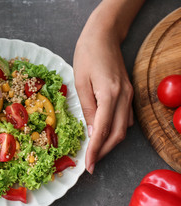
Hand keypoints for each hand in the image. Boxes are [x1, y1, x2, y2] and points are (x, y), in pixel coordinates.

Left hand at [73, 20, 133, 173]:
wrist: (103, 36)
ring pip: (124, 128)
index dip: (95, 150)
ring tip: (96, 152)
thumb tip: (91, 132)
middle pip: (118, 133)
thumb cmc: (87, 55)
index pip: (102, 130)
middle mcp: (123, 97)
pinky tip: (104, 134)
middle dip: (104, 151)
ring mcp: (128, 95)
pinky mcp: (128, 92)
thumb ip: (87, 109)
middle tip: (91, 162)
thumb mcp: (80, 83)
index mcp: (109, 95)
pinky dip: (115, 130)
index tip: (89, 165)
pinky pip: (126, 117)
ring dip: (110, 142)